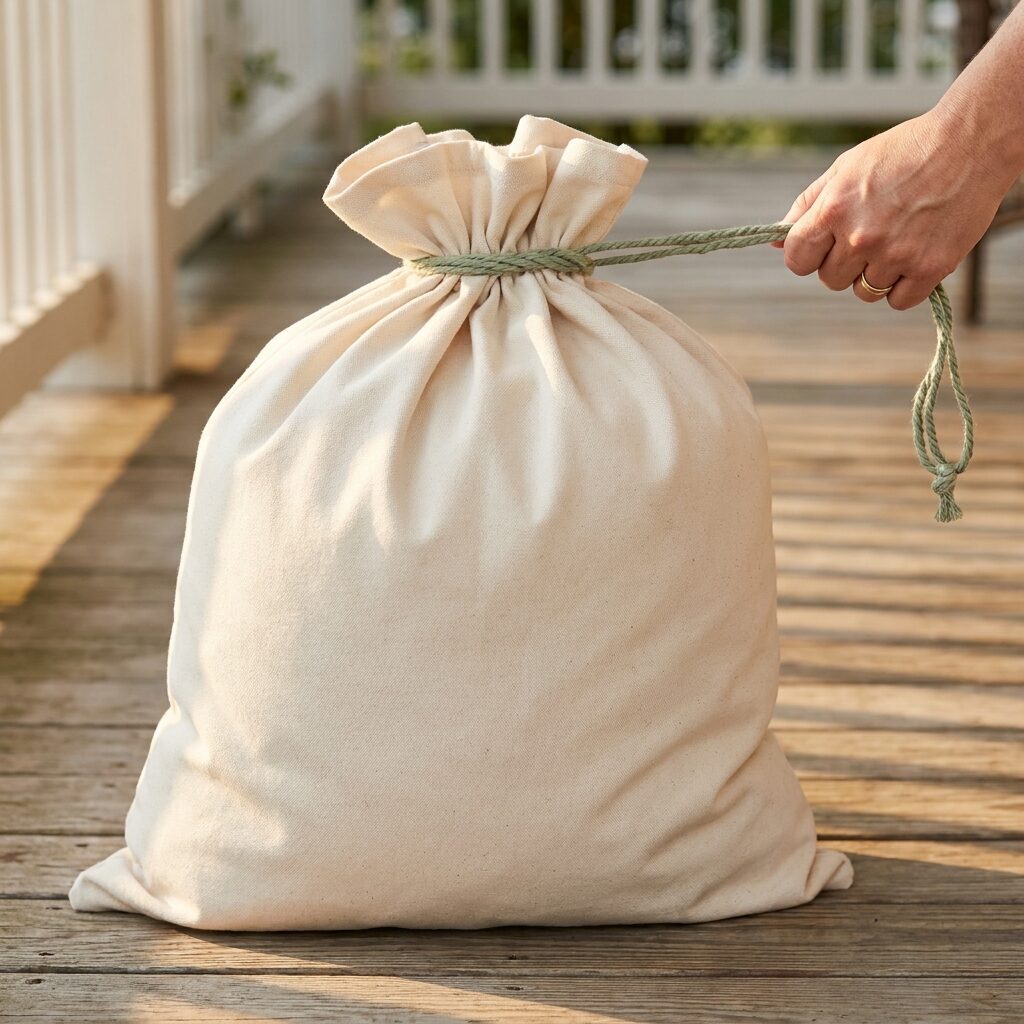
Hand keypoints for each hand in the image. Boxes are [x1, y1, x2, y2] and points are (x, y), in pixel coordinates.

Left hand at [774, 108, 1008, 308]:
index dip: (805, 256)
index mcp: (834, 210)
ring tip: (896, 239)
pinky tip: (913, 257)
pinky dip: (903, 287)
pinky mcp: (930, 268)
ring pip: (864, 292)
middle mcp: (861, 237)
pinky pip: (898, 301)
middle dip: (843, 263)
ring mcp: (895, 255)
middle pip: (830, 280)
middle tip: (871, 233)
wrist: (971, 142)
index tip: (821, 247)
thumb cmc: (904, 151)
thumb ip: (807, 205)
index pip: (796, 260)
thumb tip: (775, 241)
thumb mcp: (846, 167)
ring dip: (875, 274)